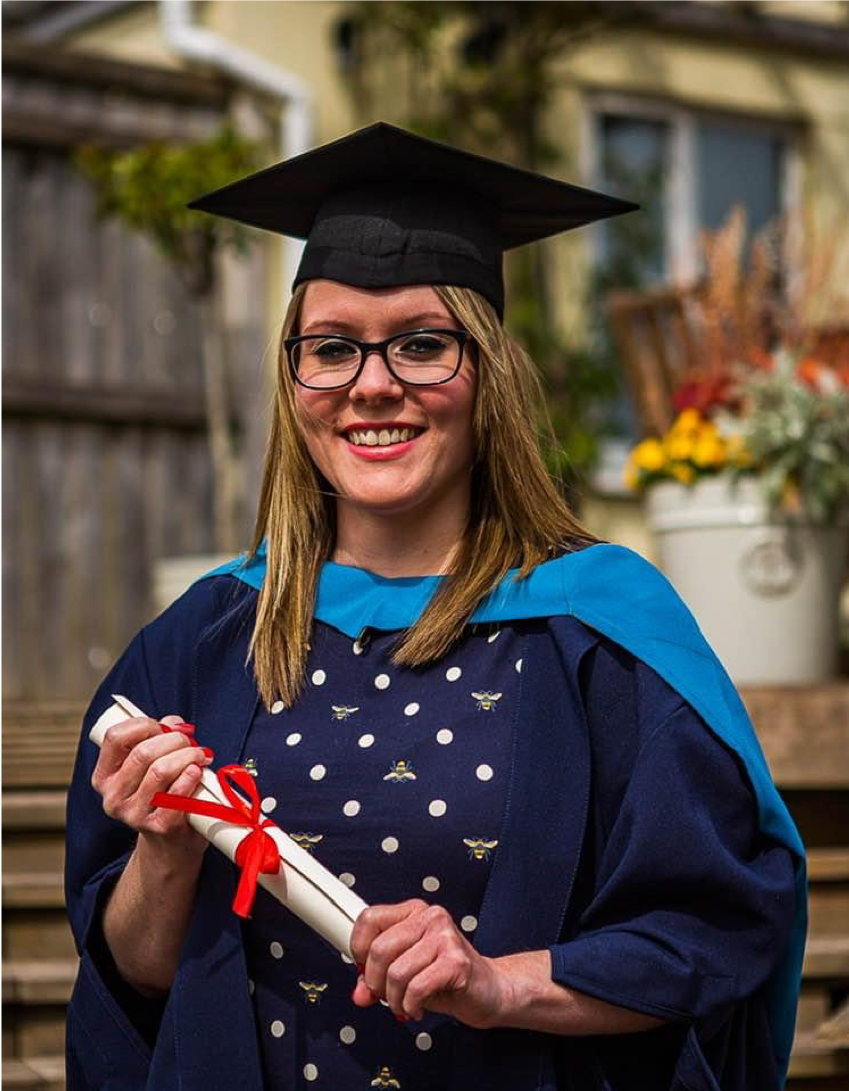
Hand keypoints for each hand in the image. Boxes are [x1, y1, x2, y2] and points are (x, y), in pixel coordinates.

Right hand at [91, 715, 212, 860]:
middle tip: (190, 742)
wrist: (170, 842)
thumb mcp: (149, 766)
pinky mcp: (158, 826)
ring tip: (200, 756)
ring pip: (161, 770)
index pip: (115, 737)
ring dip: (188, 756)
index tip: (163, 726)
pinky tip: (198, 773)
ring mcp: (133, 814)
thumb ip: (157, 739)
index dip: (144, 724)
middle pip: (143, 752)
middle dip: (174, 740)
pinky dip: (191, 777)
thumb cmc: (162, 795)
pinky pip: (177, 793)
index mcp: (104, 777)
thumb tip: (173, 723)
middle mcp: (113, 797)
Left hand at [349, 899, 507, 1027]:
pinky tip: (417, 1008)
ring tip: (406, 1003)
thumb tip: (359, 993)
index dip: (358, 949)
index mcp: (414, 911)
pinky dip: (410, 1006)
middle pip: (379, 949)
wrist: (487, 990)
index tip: (364, 969)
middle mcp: (430, 917)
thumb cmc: (445, 978)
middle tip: (386, 995)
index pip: (369, 919)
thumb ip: (378, 978)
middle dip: (376, 982)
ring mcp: (445, 936)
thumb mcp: (405, 972)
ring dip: (395, 999)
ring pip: (396, 972)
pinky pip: (416, 988)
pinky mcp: (456, 961)